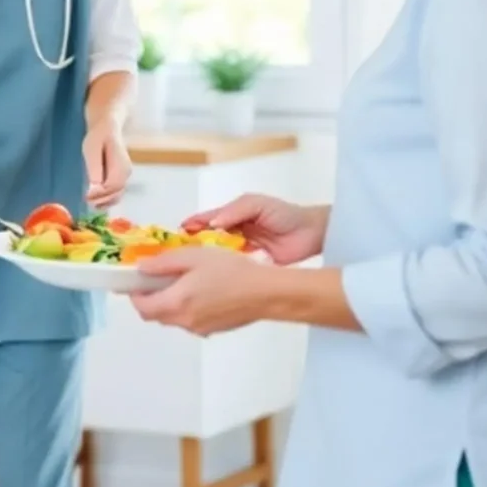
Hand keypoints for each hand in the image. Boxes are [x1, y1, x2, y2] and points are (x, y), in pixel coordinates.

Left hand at [82, 118, 130, 207]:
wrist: (107, 128)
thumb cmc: (98, 138)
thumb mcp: (91, 149)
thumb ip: (94, 167)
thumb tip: (95, 186)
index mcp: (120, 164)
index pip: (112, 185)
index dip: (100, 194)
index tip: (87, 197)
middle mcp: (126, 171)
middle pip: (116, 192)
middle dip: (102, 200)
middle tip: (87, 202)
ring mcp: (126, 175)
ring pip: (118, 194)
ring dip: (106, 202)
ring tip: (93, 205)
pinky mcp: (122, 177)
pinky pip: (118, 191)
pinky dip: (110, 199)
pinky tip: (99, 203)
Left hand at [130, 249, 287, 334]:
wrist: (266, 293)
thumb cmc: (232, 271)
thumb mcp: (195, 256)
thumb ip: (164, 263)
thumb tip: (142, 268)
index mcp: (175, 303)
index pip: (141, 306)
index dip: (134, 294)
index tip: (136, 281)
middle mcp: (183, 321)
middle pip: (155, 315)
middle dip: (151, 299)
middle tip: (157, 280)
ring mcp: (199, 329)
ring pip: (173, 318)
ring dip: (170, 303)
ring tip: (184, 282)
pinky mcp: (213, 330)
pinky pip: (191, 321)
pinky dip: (188, 308)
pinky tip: (204, 291)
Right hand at [185, 193, 327, 265]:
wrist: (311, 234)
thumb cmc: (286, 214)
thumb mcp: (258, 204)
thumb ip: (235, 211)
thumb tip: (213, 223)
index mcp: (231, 216)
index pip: (204, 221)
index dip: (189, 228)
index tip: (175, 237)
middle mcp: (232, 234)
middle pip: (205, 242)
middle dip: (191, 249)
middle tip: (177, 259)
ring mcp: (240, 252)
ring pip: (215, 258)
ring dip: (203, 263)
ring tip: (187, 272)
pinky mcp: (248, 267)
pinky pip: (230, 270)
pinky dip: (220, 274)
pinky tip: (209, 282)